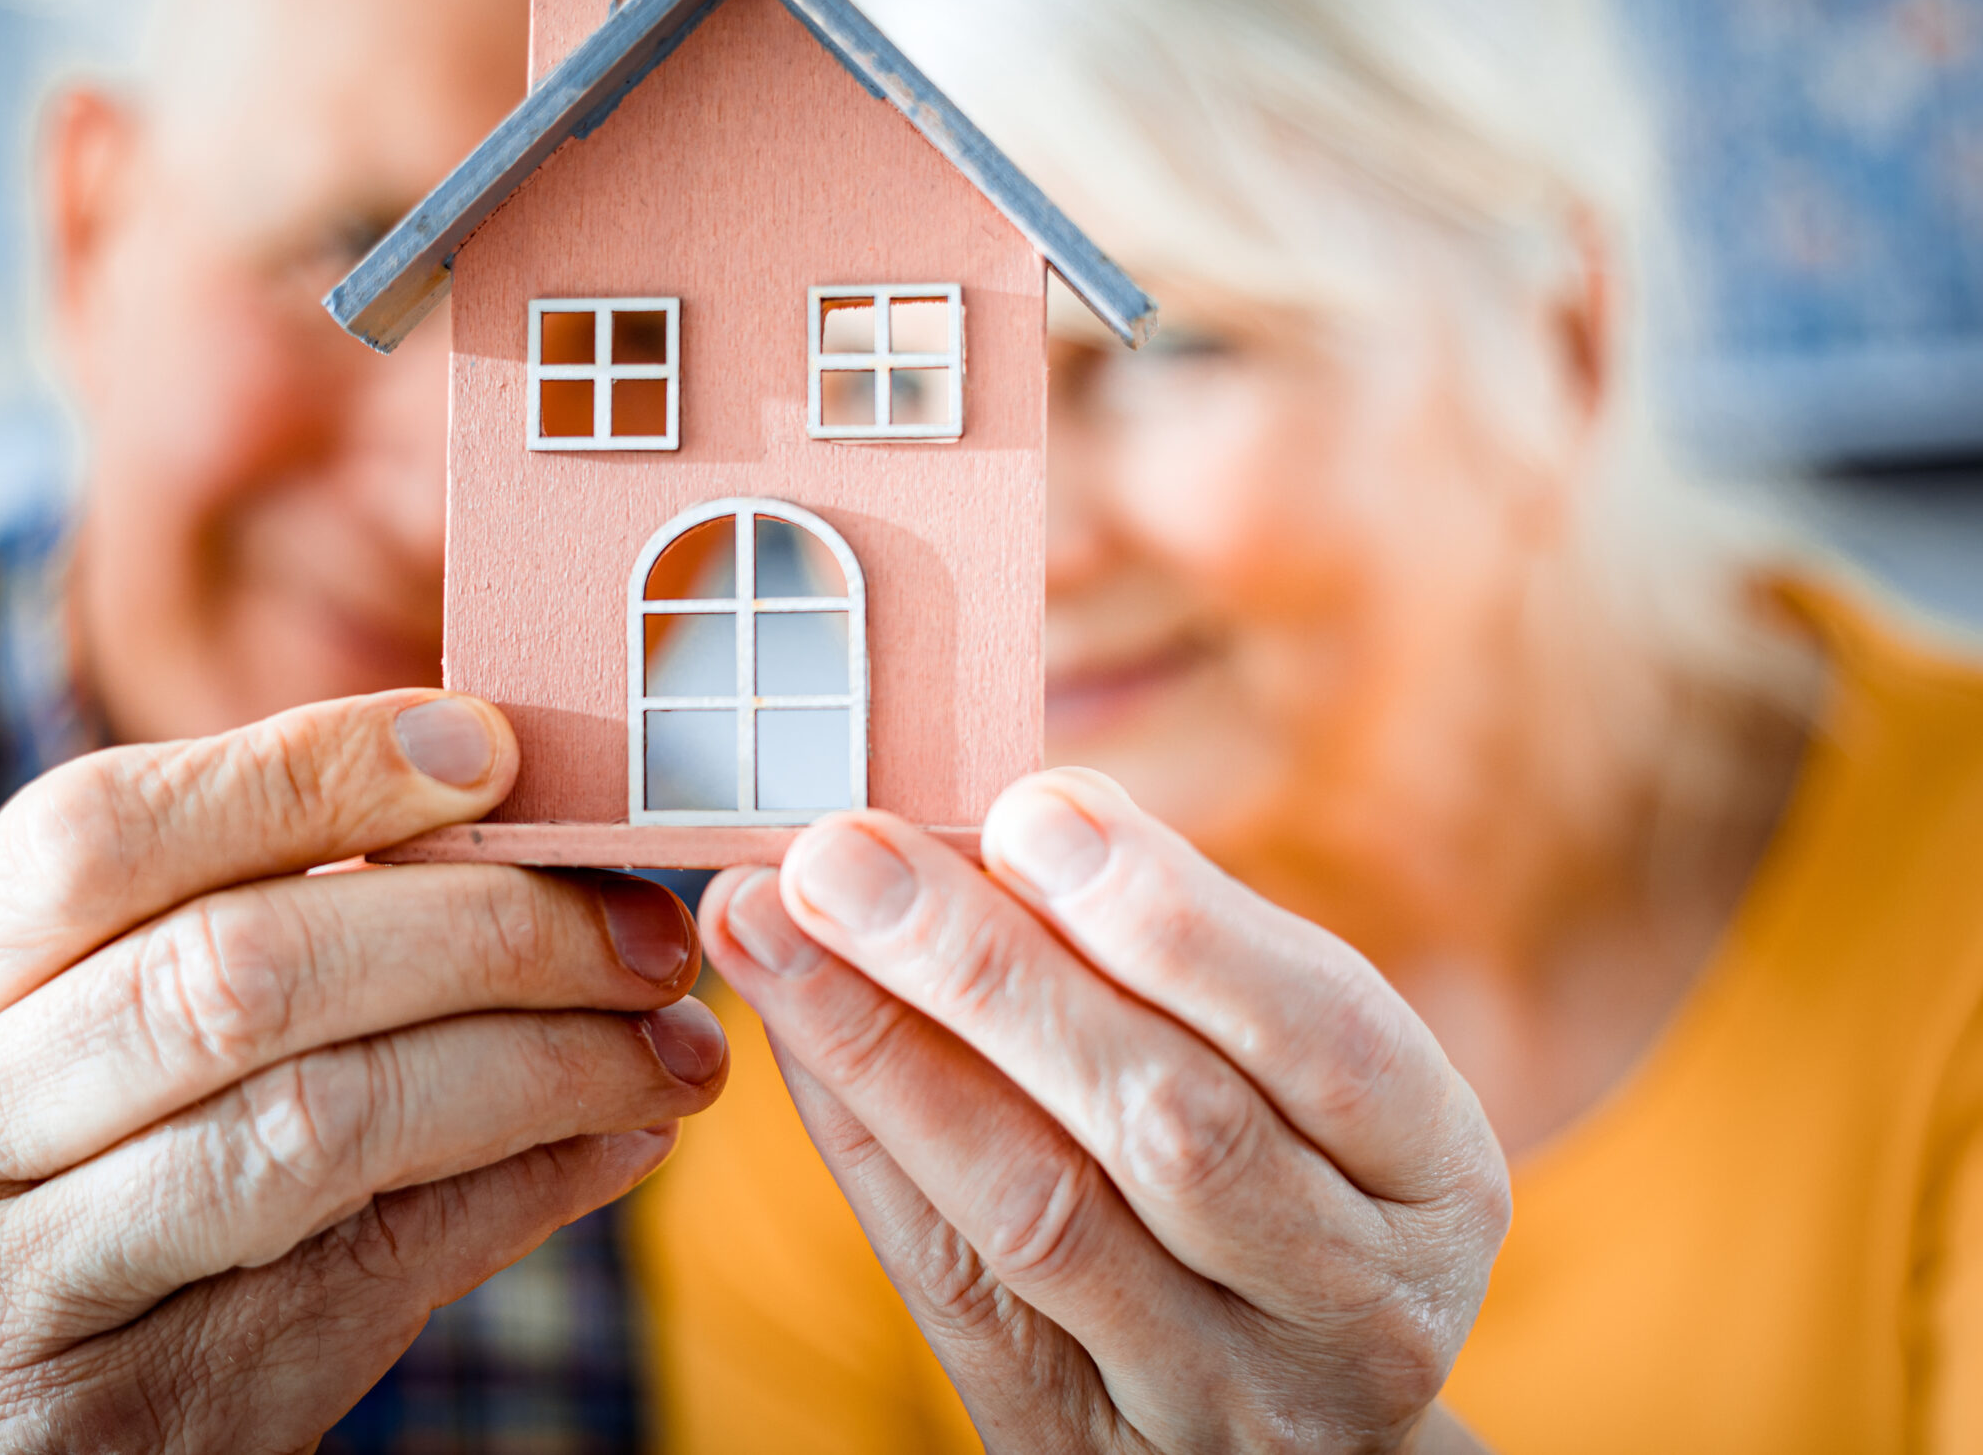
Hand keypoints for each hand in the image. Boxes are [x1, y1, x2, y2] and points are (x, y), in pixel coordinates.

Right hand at [0, 691, 726, 1452]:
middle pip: (237, 974)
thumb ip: (250, 915)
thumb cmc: (84, 1180)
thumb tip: (515, 806)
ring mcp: (21, 1291)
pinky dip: (525, 1192)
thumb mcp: (89, 1037)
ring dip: (538, 1068)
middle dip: (483, 933)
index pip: (101, 832)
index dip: (309, 771)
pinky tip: (620, 1141)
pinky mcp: (139, 1414)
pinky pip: (372, 1273)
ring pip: (320, 1126)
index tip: (496, 750)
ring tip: (674, 1048)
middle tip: (643, 931)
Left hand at [699, 767, 1507, 1453]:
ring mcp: (1212, 1396)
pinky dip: (861, 1135)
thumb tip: (1023, 817)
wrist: (1292, 1438)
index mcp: (1431, 1178)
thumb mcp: (1304, 1081)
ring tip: (773, 918)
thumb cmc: (1288, 1184)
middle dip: (989, 973)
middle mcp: (1348, 1308)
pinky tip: (790, 1025)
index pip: (1324, 1039)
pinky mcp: (1072, 1440)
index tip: (1032, 811)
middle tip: (846, 852)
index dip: (1175, 923)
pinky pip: (947, 1281)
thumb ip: (1189, 959)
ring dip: (886, 1047)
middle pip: (1169, 1129)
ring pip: (1040, 1213)